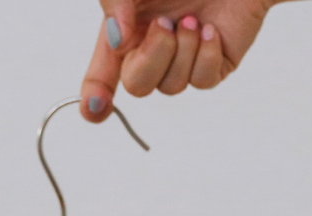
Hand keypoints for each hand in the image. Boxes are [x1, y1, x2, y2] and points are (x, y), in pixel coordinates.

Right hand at [79, 0, 278, 121]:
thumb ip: (116, 6)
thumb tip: (118, 43)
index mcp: (126, 33)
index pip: (102, 74)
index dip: (95, 96)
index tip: (94, 110)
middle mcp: (153, 50)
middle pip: (138, 86)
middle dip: (151, 58)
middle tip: (164, 23)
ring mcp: (184, 59)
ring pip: (172, 86)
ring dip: (181, 50)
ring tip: (192, 19)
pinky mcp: (216, 63)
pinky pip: (203, 81)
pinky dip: (205, 56)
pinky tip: (210, 30)